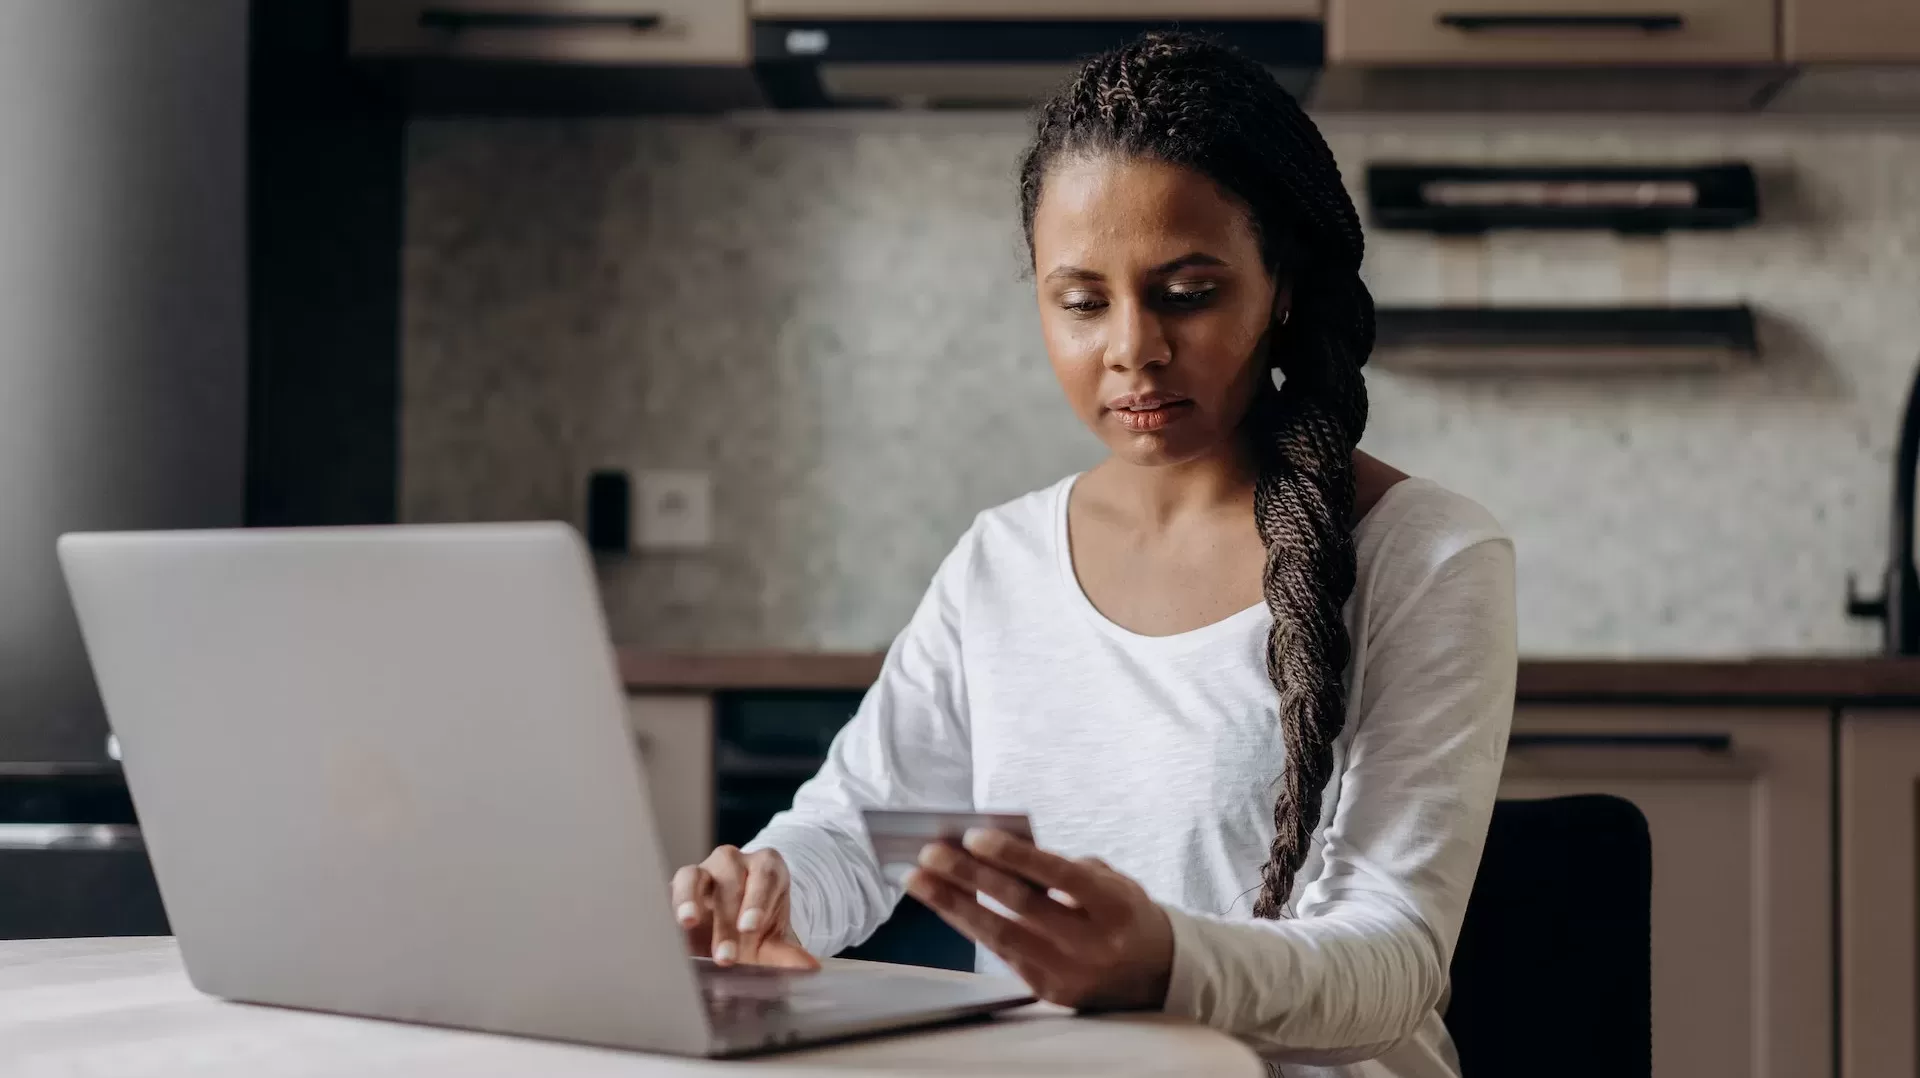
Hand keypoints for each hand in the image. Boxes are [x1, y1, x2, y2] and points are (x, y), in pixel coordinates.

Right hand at [671, 845, 819, 970]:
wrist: (732, 934)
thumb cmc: (756, 932)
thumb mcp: (774, 942)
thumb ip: (788, 954)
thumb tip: (809, 969)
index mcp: (767, 868)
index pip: (765, 875)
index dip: (757, 899)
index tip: (750, 928)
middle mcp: (734, 863)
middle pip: (730, 880)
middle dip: (727, 920)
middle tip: (726, 957)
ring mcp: (704, 871)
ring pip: (694, 875)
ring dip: (690, 900)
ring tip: (688, 923)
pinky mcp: (679, 887)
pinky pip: (672, 889)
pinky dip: (673, 906)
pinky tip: (671, 928)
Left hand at [905, 829, 1173, 1011]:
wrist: (1157, 972)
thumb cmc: (1123, 912)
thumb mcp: (1110, 880)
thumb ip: (1061, 869)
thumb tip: (997, 856)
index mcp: (1114, 906)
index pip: (1058, 876)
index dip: (1014, 856)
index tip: (973, 836)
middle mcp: (1093, 944)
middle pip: (1021, 907)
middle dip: (969, 878)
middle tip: (930, 854)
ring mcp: (1070, 973)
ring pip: (1000, 937)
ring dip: (953, 905)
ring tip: (919, 881)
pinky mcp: (1050, 992)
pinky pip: (1002, 954)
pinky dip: (971, 927)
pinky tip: (946, 904)